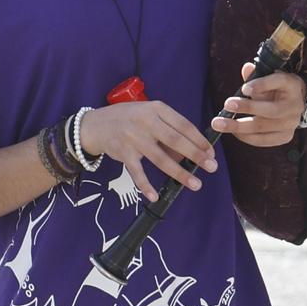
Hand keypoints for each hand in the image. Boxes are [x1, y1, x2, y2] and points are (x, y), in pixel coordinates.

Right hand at [79, 100, 217, 201]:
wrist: (95, 124)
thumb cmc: (129, 120)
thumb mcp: (149, 117)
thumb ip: (168, 133)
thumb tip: (189, 155)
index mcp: (156, 109)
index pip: (184, 125)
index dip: (199, 140)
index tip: (211, 152)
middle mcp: (146, 121)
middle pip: (175, 140)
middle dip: (196, 155)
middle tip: (211, 167)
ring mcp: (133, 137)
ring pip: (160, 158)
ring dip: (179, 173)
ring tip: (195, 184)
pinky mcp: (123, 153)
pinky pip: (137, 172)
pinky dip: (145, 185)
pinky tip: (155, 196)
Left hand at [212, 62, 302, 148]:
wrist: (294, 104)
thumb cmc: (276, 88)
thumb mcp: (269, 78)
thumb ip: (256, 75)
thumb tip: (247, 68)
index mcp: (291, 85)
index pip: (278, 81)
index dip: (261, 85)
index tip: (244, 88)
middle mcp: (294, 105)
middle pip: (270, 110)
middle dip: (247, 108)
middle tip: (227, 105)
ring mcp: (291, 123)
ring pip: (263, 127)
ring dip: (239, 126)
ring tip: (220, 124)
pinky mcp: (285, 137)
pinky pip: (263, 140)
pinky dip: (246, 137)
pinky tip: (233, 132)